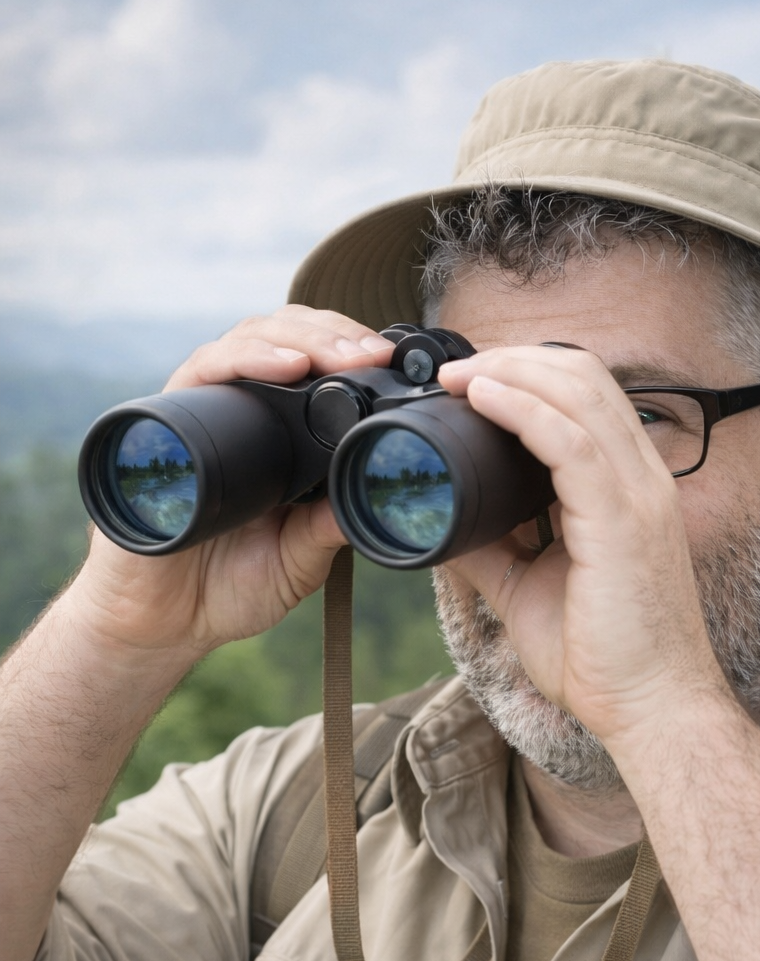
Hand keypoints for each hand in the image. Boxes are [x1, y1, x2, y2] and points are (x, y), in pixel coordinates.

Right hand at [67, 306, 394, 667]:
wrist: (160, 624)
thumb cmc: (229, 590)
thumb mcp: (300, 561)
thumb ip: (329, 528)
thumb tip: (375, 488)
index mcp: (282, 438)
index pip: (319, 366)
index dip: (355, 354)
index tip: (397, 366)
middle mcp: (244, 412)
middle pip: (290, 338)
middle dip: (337, 335)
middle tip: (375, 355)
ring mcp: (206, 411)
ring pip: (252, 338)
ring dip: (302, 337)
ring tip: (341, 355)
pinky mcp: (167, 418)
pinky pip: (205, 369)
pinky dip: (246, 358)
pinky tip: (285, 365)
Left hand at [437, 345, 731, 759]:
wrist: (649, 709)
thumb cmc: (602, 659)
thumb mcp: (529, 589)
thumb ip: (492, 548)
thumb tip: (442, 519)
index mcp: (627, 489)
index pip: (587, 398)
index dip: (529, 374)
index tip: (470, 381)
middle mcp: (641, 479)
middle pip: (584, 377)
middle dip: (515, 359)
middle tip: (454, 368)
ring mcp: (637, 495)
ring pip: (578, 394)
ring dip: (510, 372)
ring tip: (457, 375)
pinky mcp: (622, 520)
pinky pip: (569, 441)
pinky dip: (521, 409)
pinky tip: (482, 398)